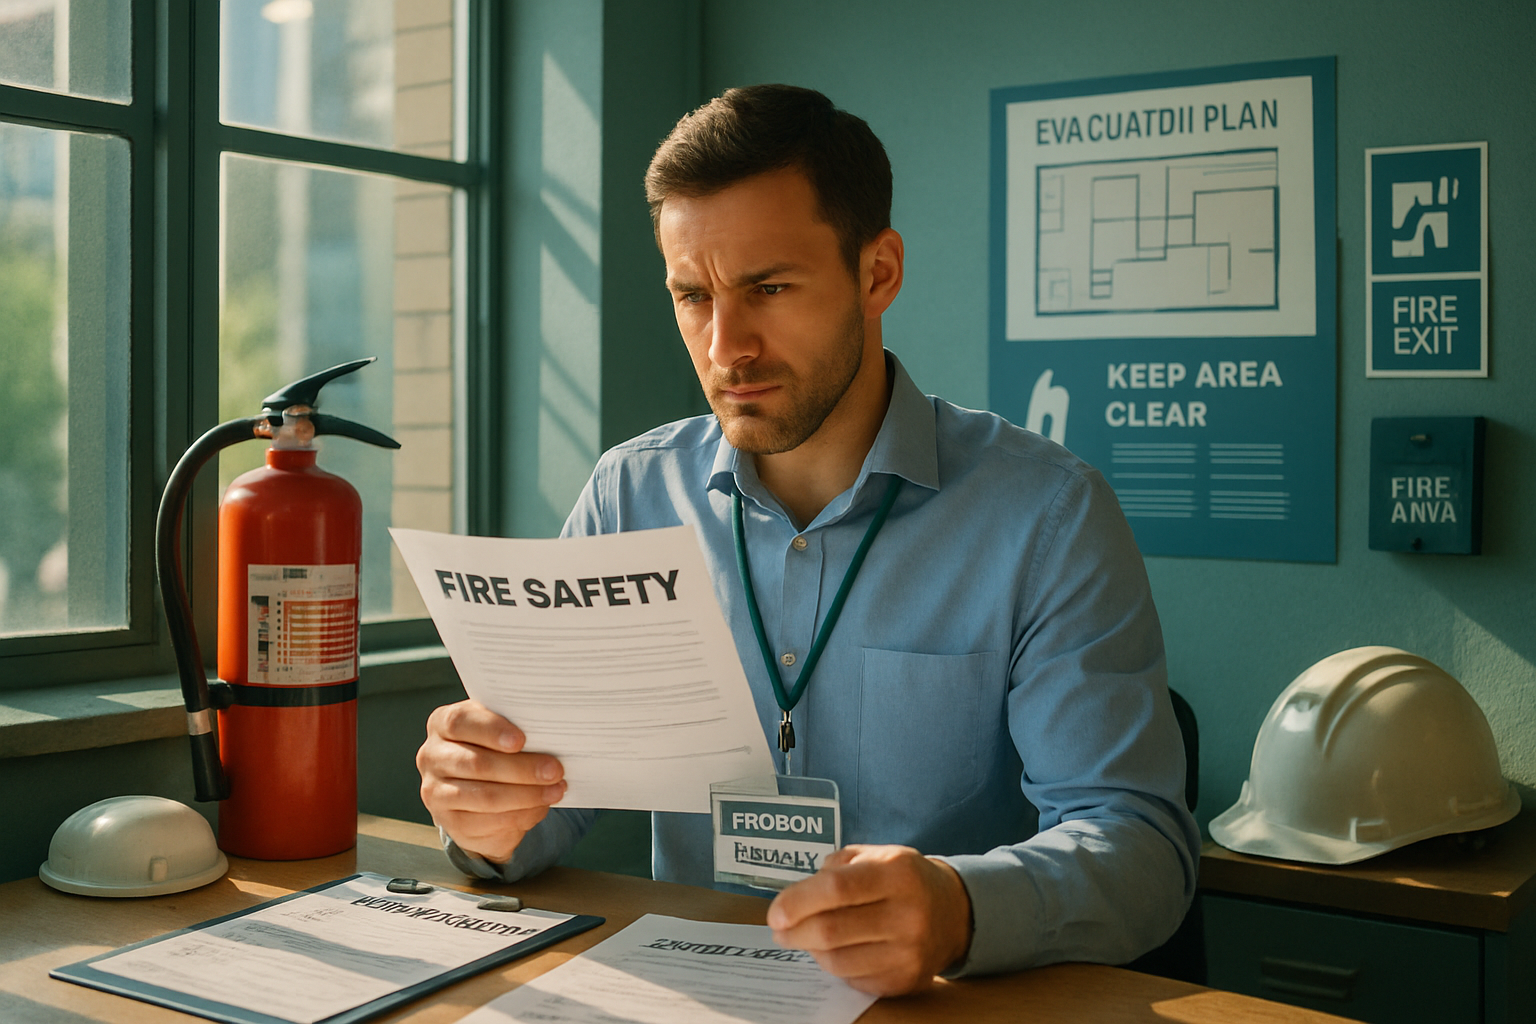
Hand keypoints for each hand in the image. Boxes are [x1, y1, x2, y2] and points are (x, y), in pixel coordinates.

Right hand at [416, 699, 566, 862]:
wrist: (477, 791)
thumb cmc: (493, 749)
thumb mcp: (498, 731)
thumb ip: (513, 729)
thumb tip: (548, 737)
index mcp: (442, 723)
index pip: (460, 721)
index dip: (491, 730)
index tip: (521, 740)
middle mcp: (432, 756)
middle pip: (476, 763)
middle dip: (521, 768)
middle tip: (554, 770)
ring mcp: (437, 792)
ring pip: (484, 796)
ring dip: (526, 795)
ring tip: (555, 790)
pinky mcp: (449, 823)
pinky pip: (488, 822)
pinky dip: (520, 815)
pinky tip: (540, 807)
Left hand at [766, 844, 972, 995]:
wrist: (955, 913)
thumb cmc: (905, 879)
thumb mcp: (878, 855)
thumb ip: (837, 866)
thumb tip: (796, 897)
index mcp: (898, 873)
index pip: (836, 889)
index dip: (798, 901)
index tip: (775, 912)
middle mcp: (908, 914)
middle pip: (831, 930)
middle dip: (794, 931)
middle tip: (780, 929)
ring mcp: (909, 952)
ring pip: (837, 960)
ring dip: (811, 950)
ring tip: (805, 937)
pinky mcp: (906, 980)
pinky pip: (853, 979)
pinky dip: (834, 966)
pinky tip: (835, 950)